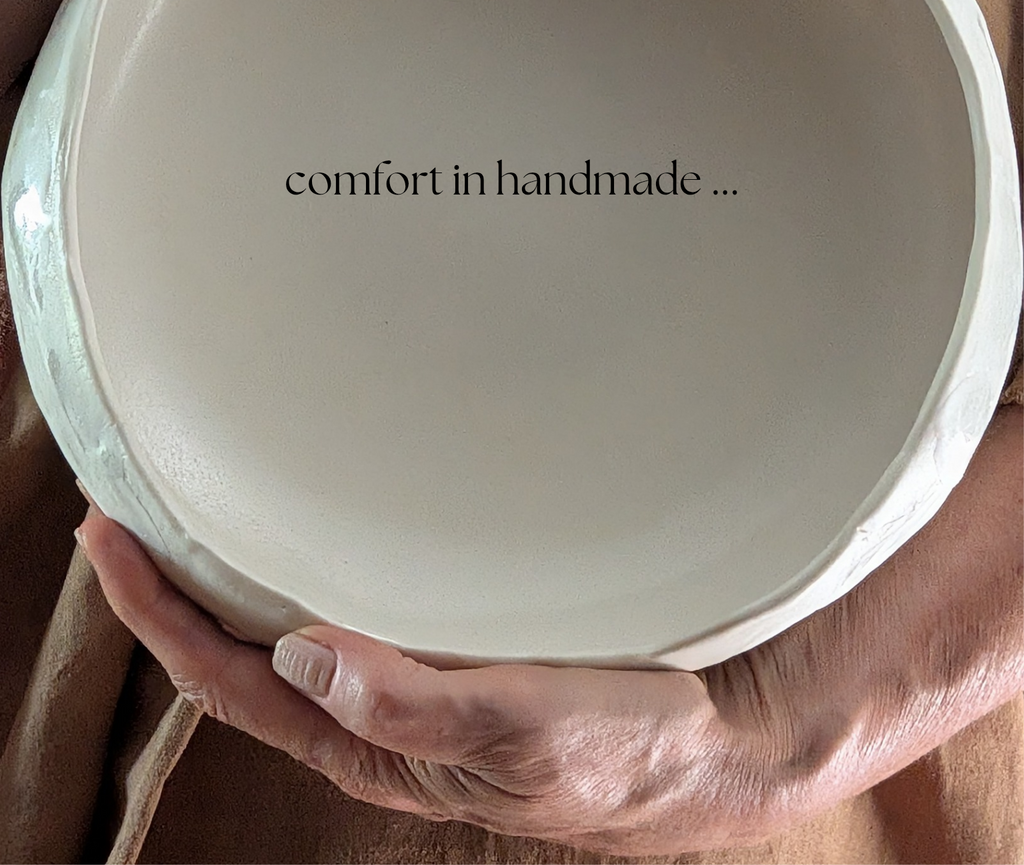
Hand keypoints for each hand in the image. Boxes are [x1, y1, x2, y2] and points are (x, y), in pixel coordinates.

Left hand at [76, 505, 779, 855]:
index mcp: (376, 746)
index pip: (232, 681)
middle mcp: (378, 713)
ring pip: (293, 622)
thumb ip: (416, 708)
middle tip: (128, 503)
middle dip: (176, 586)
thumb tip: (302, 657)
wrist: (710, 736)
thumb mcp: (522, 734)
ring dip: (232, 569)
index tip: (110, 540)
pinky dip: (306, 559)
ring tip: (195, 500)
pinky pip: (353, 598)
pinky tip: (313, 518)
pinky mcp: (450, 639)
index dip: (162, 615)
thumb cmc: (622, 748)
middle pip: (243, 651)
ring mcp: (411, 676)